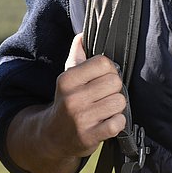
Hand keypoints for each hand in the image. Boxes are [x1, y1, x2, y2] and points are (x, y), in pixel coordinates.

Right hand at [5, 34, 128, 172]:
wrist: (52, 137)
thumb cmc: (66, 103)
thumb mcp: (67, 78)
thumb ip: (77, 55)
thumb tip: (83, 35)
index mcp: (67, 79)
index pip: (104, 63)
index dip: (109, 70)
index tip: (103, 78)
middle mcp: (72, 98)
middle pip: (115, 82)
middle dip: (114, 89)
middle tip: (104, 96)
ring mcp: (80, 118)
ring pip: (119, 102)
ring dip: (117, 107)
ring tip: (105, 110)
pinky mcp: (89, 137)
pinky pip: (117, 123)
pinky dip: (117, 123)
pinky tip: (108, 122)